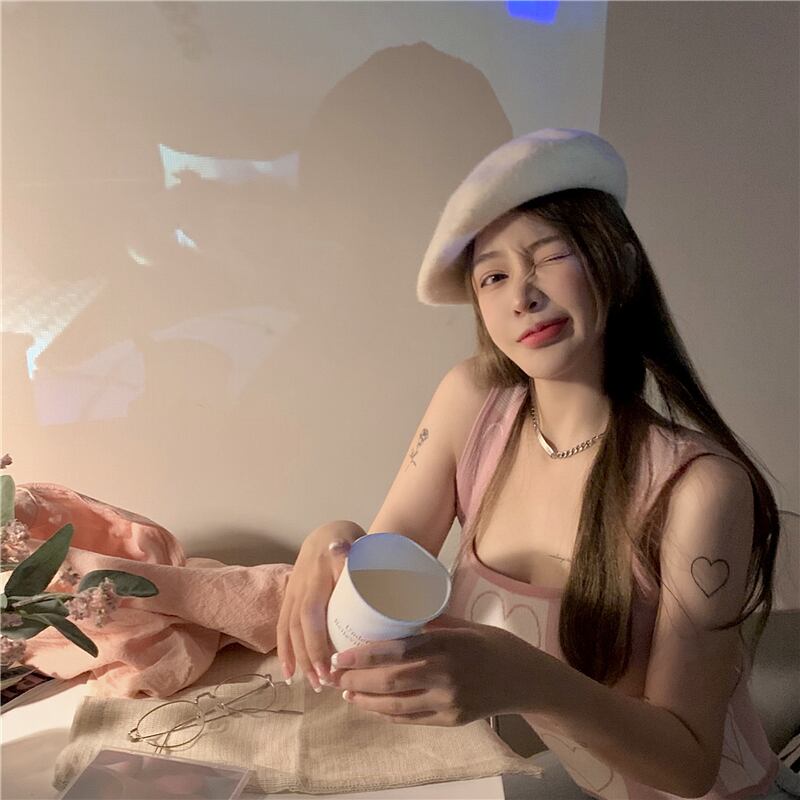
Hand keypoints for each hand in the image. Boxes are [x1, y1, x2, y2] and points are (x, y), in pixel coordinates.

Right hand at [276, 522, 364, 690]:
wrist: (329, 532)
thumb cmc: (352, 542)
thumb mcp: (360, 546)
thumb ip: (359, 557)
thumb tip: (354, 562)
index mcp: (318, 573)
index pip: (311, 614)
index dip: (316, 642)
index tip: (328, 666)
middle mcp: (301, 585)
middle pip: (298, 626)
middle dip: (308, 657)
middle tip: (324, 684)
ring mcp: (292, 591)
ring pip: (288, 629)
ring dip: (297, 658)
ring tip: (310, 683)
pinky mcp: (289, 598)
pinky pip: (281, 626)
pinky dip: (284, 650)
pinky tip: (289, 673)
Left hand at [328, 613, 533, 725]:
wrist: (526, 680)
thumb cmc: (493, 644)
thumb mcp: (463, 624)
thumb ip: (430, 622)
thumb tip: (394, 610)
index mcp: (447, 644)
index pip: (396, 650)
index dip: (363, 655)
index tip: (338, 654)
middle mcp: (446, 675)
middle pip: (390, 681)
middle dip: (356, 679)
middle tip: (334, 675)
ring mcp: (449, 702)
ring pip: (396, 706)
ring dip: (366, 700)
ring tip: (346, 692)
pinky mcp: (452, 721)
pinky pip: (412, 719)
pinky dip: (388, 713)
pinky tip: (372, 706)